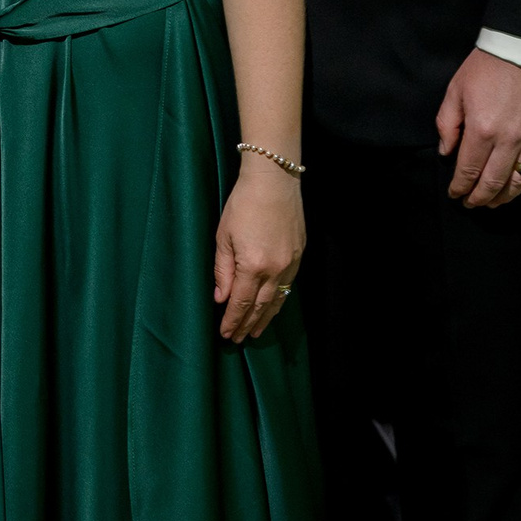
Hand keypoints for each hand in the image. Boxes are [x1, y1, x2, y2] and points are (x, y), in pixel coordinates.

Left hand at [214, 166, 304, 342]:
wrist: (274, 181)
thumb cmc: (243, 204)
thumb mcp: (224, 236)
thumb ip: (223, 270)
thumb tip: (221, 297)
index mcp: (252, 266)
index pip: (241, 303)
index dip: (233, 320)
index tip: (226, 334)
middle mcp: (274, 269)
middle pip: (260, 306)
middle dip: (247, 324)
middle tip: (238, 339)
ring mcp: (290, 263)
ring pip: (277, 300)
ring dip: (265, 318)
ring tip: (256, 332)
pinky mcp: (299, 255)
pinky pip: (288, 286)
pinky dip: (279, 301)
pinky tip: (273, 307)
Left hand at [436, 49, 520, 207]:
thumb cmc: (488, 66)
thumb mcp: (456, 90)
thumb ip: (448, 124)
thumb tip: (446, 152)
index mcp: (482, 130)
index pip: (468, 171)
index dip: (460, 187)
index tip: (454, 193)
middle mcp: (508, 142)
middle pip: (492, 183)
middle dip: (479, 198)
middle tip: (469, 204)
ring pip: (517, 182)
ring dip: (502, 197)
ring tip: (491, 202)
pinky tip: (513, 187)